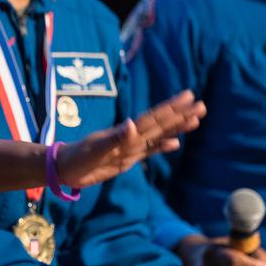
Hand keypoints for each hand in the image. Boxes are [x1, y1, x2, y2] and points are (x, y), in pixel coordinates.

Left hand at [56, 91, 205, 187]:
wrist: (64, 169)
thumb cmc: (76, 158)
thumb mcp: (94, 150)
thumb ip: (115, 138)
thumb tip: (133, 125)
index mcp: (126, 133)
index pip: (154, 118)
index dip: (172, 108)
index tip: (189, 96)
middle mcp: (131, 137)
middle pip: (161, 124)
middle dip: (181, 115)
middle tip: (201, 106)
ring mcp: (130, 147)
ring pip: (159, 136)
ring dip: (176, 128)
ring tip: (195, 120)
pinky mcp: (127, 159)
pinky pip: (149, 151)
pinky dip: (163, 146)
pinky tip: (175, 143)